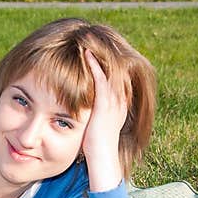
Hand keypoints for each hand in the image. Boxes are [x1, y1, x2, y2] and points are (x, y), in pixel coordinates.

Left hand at [82, 49, 125, 191]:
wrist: (101, 161)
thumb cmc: (94, 149)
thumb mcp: (93, 126)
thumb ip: (88, 115)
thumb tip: (78, 111)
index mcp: (118, 104)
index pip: (112, 76)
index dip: (104, 62)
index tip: (92, 50)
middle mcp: (119, 100)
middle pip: (113, 68)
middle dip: (103, 52)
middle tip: (91, 36)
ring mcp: (114, 102)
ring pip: (108, 69)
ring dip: (98, 54)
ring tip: (87, 39)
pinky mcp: (106, 105)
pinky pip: (101, 79)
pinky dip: (94, 65)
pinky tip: (86, 53)